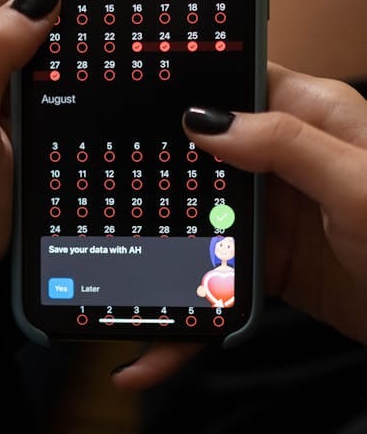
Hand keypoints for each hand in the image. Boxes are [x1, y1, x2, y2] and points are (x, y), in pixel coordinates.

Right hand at [113, 62, 366, 390]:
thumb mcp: (360, 182)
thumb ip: (286, 146)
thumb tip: (206, 121)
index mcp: (310, 115)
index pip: (235, 80)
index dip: (183, 80)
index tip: (124, 89)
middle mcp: (284, 160)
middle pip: (201, 157)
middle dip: (149, 178)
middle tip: (92, 197)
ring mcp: (273, 215)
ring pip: (198, 226)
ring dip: (157, 259)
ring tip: (110, 293)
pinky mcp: (269, 266)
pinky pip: (212, 285)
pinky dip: (184, 321)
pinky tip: (152, 354)